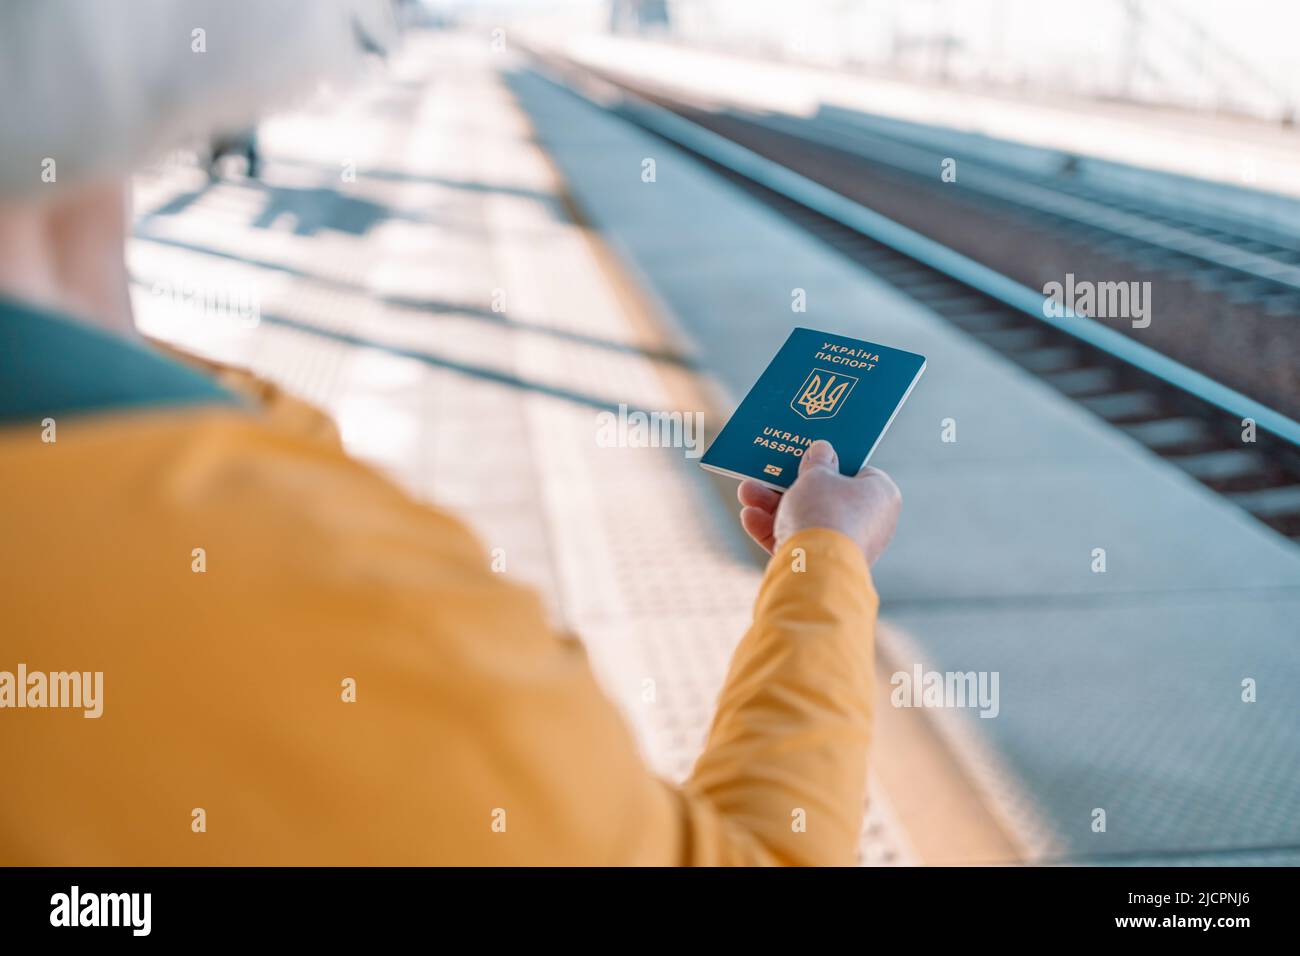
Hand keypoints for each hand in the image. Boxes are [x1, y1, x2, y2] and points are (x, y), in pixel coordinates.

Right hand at [737, 440, 901, 564]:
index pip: (858, 471)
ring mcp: (848, 547)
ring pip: (807, 520)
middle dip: (789, 484)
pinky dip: (775, 530)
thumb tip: (822, 449)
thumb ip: (817, 461)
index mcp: (881, 495)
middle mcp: (871, 523)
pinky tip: (749, 518)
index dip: (832, 462)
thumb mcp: (816, 475)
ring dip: (773, 506)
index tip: (809, 456)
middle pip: (825, 497)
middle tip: (768, 473)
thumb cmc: (825, 512)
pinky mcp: (826, 567)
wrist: (816, 568)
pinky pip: (800, 542)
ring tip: (746, 493)